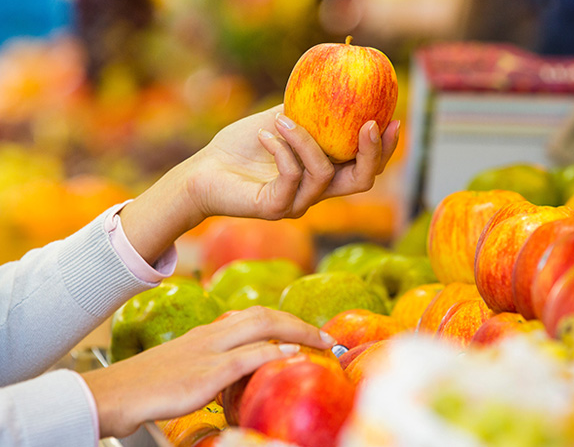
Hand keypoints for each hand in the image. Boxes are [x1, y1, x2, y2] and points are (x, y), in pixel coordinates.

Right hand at [82, 306, 335, 438]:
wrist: (116, 392)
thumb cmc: (149, 383)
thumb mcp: (186, 364)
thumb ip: (214, 360)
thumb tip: (244, 366)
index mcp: (209, 332)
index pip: (254, 316)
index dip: (285, 321)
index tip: (308, 332)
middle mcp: (212, 334)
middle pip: (263, 314)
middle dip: (299, 322)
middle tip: (325, 336)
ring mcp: (209, 351)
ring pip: (260, 326)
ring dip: (297, 331)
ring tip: (321, 342)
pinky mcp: (204, 374)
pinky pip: (245, 358)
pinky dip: (272, 354)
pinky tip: (293, 357)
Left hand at [189, 104, 399, 219]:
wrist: (204, 170)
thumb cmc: (241, 146)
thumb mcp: (281, 120)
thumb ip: (308, 109)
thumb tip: (335, 79)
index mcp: (322, 172)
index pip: (364, 166)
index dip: (383, 147)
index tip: (393, 118)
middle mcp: (315, 192)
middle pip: (362, 180)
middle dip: (371, 152)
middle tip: (369, 124)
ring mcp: (297, 203)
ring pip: (324, 172)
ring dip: (305, 139)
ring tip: (281, 120)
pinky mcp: (275, 208)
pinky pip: (292, 176)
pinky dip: (281, 148)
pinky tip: (265, 134)